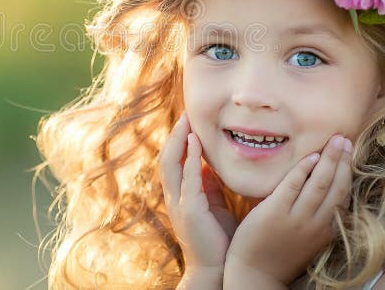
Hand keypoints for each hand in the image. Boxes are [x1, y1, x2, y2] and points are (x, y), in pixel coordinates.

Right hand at [159, 114, 237, 276]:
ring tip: (186, 121)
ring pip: (170, 164)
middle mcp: (174, 197)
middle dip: (175, 135)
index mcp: (179, 196)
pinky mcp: (190, 209)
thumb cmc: (217, 239)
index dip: (177, 140)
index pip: (173, 161)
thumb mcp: (213, 205)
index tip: (187, 121)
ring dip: (178, 140)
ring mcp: (179, 203)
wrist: (216, 269)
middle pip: (166, 158)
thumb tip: (208, 166)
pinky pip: (187, 177)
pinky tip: (195, 141)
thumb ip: (208, 186)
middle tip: (185, 114)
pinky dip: (190, 157)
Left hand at [224, 134, 353, 285]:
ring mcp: (296, 219)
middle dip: (343, 161)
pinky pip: (293, 185)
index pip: (344, 196)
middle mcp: (316, 225)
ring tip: (335, 140)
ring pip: (320, 184)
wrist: (257, 274)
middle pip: (336, 186)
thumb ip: (317, 216)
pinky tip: (310, 157)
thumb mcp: (309, 238)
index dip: (349, 173)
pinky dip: (303, 169)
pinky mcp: (275, 212)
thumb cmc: (281, 253)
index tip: (351, 153)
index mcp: (327, 231)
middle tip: (345, 139)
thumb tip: (323, 190)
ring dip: (329, 159)